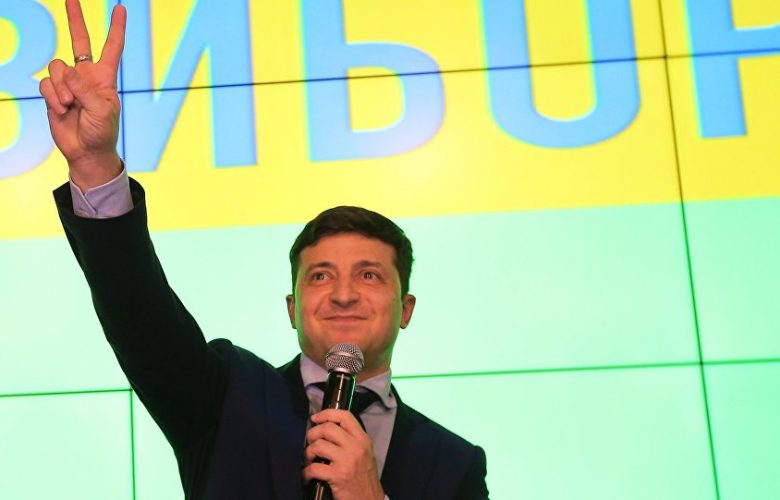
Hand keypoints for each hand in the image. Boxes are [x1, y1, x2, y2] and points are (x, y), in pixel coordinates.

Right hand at [39, 0, 125, 190]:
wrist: (86, 151)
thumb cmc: (101, 132)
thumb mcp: (101, 110)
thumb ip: (85, 90)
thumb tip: (67, 71)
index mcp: (105, 78)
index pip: (112, 48)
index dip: (116, 28)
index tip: (120, 8)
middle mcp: (86, 76)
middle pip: (79, 42)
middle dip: (76, 19)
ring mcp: (68, 84)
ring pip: (57, 67)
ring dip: (62, 88)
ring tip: (70, 106)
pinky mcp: (53, 93)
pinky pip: (47, 83)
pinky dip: (53, 96)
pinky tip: (62, 110)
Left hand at [303, 409, 384, 499]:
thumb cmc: (364, 478)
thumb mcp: (364, 454)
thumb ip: (351, 440)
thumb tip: (326, 429)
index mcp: (363, 440)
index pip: (345, 416)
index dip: (327, 414)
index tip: (316, 418)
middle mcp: (356, 447)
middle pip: (328, 428)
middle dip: (313, 434)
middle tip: (310, 443)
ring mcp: (347, 461)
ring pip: (318, 445)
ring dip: (308, 453)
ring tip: (309, 460)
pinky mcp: (338, 475)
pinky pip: (313, 468)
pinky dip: (306, 472)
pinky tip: (308, 476)